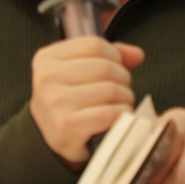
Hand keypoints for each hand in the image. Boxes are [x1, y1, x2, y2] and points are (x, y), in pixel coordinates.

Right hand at [30, 37, 144, 163]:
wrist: (52, 138)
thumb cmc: (70, 101)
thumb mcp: (79, 71)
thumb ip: (109, 57)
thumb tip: (137, 54)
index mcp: (47, 58)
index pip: (95, 45)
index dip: (114, 56)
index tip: (115, 69)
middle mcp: (47, 78)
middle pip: (104, 67)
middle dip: (122, 79)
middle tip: (120, 92)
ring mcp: (55, 103)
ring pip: (110, 90)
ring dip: (125, 98)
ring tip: (118, 105)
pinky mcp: (67, 126)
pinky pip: (110, 113)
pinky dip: (122, 114)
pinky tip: (117, 118)